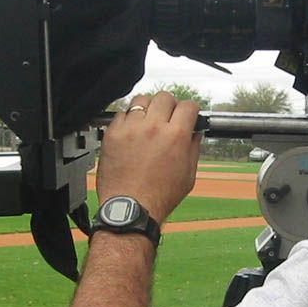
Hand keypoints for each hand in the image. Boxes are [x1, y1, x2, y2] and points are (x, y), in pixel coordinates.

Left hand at [97, 92, 202, 222]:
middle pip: (164, 97)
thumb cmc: (159, 197)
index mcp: (176, 136)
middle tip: (167, 117)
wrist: (130, 209)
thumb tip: (195, 134)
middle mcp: (153, 127)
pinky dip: (128, 119)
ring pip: (141, 100)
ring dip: (147, 108)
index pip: (188, 106)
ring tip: (147, 121)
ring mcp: (131, 129)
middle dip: (169, 106)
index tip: (187, 114)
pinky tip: (131, 131)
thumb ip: (193, 149)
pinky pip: (121, 114)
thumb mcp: (188, 176)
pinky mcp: (113, 134)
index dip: (190, 109)